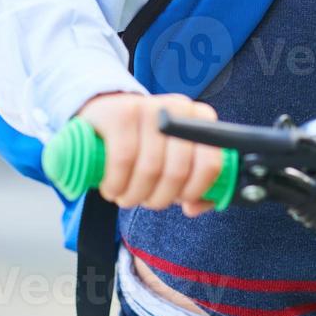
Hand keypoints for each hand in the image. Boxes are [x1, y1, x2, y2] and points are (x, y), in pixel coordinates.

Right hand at [74, 91, 225, 217]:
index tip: (177, 199)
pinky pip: (123, 160)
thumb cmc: (146, 146)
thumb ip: (191, 185)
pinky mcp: (120, 113)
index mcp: (200, 120)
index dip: (193, 191)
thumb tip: (192, 208)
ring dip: (135, 195)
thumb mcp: (172, 160)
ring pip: (150, 168)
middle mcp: (178, 109)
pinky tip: (111, 189)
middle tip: (145, 201)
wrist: (105, 117)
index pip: (209, 164)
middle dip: (159, 198)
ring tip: (126, 197)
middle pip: (177, 171)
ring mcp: (149, 107)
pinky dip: (117, 184)